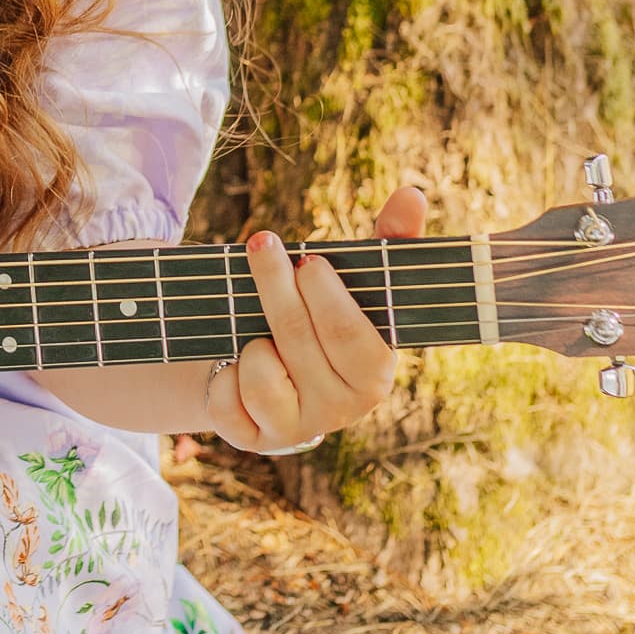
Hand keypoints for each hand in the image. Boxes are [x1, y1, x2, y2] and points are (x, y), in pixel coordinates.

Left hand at [205, 182, 423, 454]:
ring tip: (258, 331)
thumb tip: (413, 194)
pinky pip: (225, 403)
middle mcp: (340, 410)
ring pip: (259, 373)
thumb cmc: (327, 320)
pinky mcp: (252, 439)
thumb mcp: (359, 286)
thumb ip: (390, 242)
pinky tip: (235, 364)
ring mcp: (295, 428)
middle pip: (298, 340)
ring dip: (250, 341)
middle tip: (262, 243)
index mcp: (374, 375)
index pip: (353, 338)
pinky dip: (221, 377)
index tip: (309, 258)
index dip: (327, 297)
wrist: (283, 379)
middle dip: (275, 286)